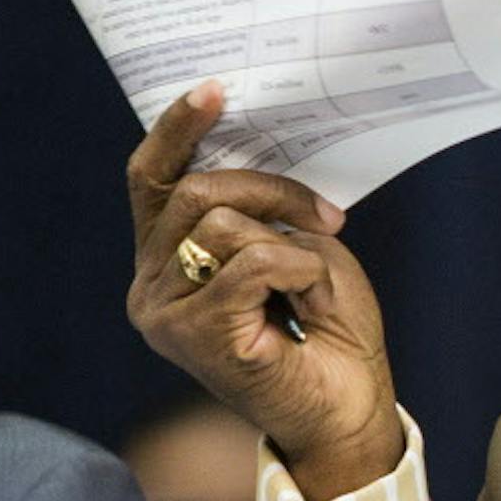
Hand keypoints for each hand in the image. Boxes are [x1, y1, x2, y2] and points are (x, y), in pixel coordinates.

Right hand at [126, 80, 404, 500]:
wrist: (350, 411)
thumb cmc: (329, 333)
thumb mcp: (298, 248)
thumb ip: (260, 210)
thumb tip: (244, 155)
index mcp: (166, 261)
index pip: (151, 180)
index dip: (177, 130)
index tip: (214, 89)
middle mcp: (150, 287)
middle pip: (194, 190)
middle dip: (271, 189)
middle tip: (326, 217)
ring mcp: (164, 312)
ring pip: (220, 222)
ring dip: (290, 240)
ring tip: (316, 283)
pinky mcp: (194, 334)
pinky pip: (250, 262)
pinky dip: (296, 269)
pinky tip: (310, 301)